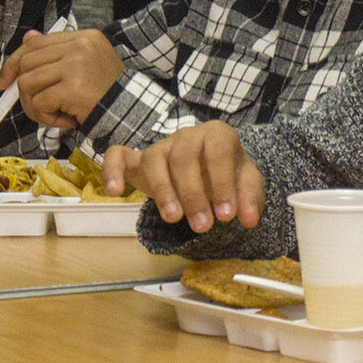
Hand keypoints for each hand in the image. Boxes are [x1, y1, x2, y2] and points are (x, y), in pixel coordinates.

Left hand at [0, 28, 124, 127]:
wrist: (130, 111)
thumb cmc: (107, 91)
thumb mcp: (84, 64)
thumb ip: (56, 51)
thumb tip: (28, 38)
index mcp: (83, 37)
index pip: (36, 43)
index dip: (13, 62)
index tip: (3, 81)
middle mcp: (79, 46)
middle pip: (27, 63)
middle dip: (24, 90)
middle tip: (38, 106)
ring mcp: (76, 65)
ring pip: (28, 83)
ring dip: (35, 106)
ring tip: (54, 114)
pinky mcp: (73, 87)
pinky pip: (40, 102)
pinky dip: (47, 117)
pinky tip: (66, 120)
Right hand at [113, 122, 263, 234]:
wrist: (209, 170)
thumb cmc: (227, 175)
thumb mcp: (246, 185)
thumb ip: (250, 199)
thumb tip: (248, 219)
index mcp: (217, 135)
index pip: (218, 152)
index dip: (222, 183)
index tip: (226, 216)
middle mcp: (187, 136)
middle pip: (183, 157)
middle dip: (193, 194)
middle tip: (203, 226)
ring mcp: (161, 146)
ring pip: (154, 159)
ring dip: (163, 191)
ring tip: (173, 219)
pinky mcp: (138, 158)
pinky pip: (118, 155)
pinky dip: (112, 170)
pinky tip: (115, 192)